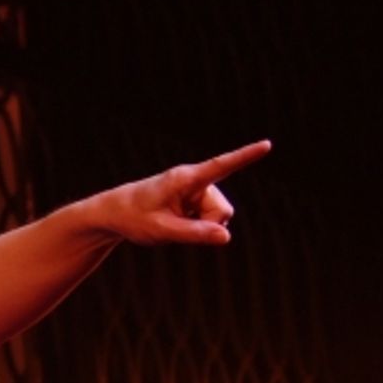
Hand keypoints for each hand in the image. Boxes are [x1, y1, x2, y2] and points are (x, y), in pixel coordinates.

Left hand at [95, 139, 271, 246]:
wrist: (116, 213)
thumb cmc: (134, 218)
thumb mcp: (162, 230)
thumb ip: (194, 234)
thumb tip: (226, 237)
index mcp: (185, 179)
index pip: (220, 166)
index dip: (245, 157)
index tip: (266, 145)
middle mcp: (195, 180)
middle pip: (222, 210)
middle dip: (209, 225)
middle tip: (178, 227)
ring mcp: (197, 190)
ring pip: (219, 216)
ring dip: (203, 226)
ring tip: (175, 222)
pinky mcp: (196, 199)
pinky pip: (210, 219)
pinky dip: (199, 225)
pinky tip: (178, 221)